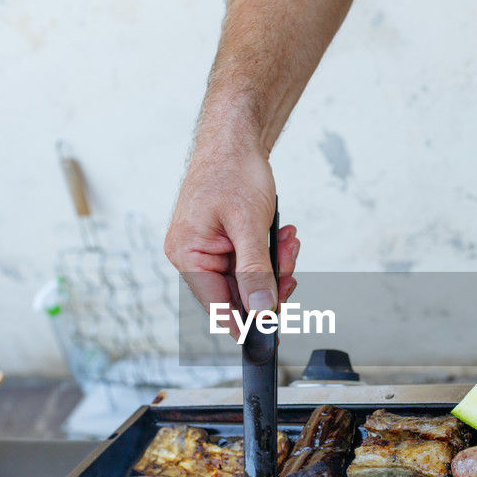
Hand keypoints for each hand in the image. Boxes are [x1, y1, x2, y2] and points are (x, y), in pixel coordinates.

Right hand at [164, 133, 299, 315]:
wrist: (235, 138)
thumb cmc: (233, 172)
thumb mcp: (249, 225)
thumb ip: (255, 272)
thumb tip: (261, 310)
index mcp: (186, 254)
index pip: (216, 306)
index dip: (244, 323)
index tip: (268, 338)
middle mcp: (191, 256)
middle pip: (236, 294)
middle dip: (269, 282)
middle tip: (290, 263)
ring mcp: (206, 250)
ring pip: (248, 279)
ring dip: (274, 265)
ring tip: (288, 241)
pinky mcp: (222, 242)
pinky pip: (249, 262)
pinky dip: (269, 254)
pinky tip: (281, 236)